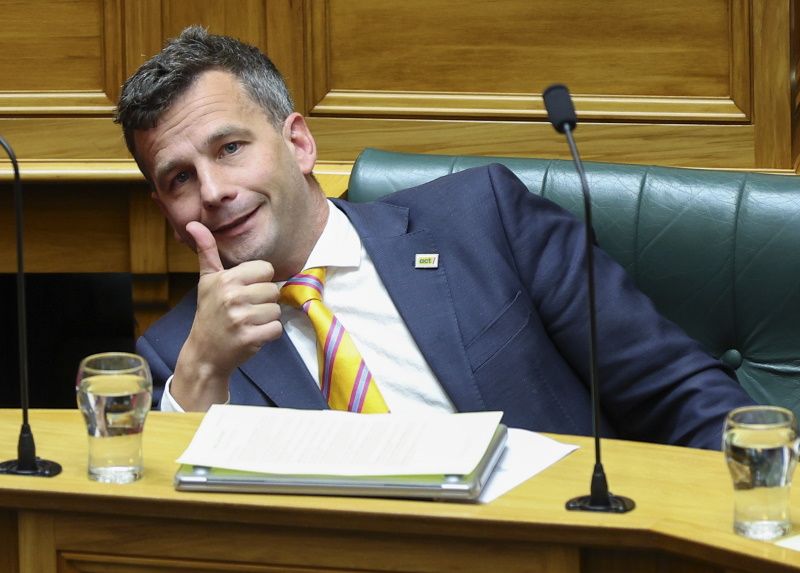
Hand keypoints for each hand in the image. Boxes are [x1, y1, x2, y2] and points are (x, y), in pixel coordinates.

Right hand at [171, 221, 282, 410]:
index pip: (266, 269)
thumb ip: (207, 251)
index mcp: (226, 279)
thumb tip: (193, 224)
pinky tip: (252, 334)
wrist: (204, 353)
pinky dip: (268, 334)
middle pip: (273, 290)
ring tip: (247, 323)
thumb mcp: (207, 281)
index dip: (259, 281)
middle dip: (263, 301)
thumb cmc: (209, 314)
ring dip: (266, 318)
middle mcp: (233, 296)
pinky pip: (276, 329)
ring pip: (276, 310)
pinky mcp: (250, 338)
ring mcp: (241, 318)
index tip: (245, 292)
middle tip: (245, 310)